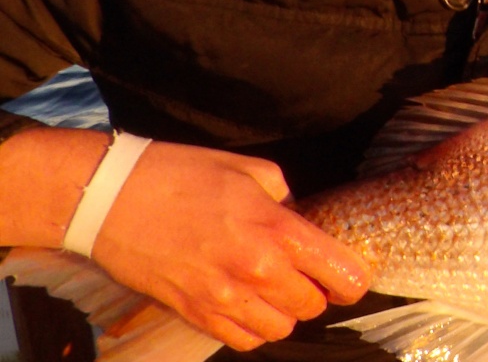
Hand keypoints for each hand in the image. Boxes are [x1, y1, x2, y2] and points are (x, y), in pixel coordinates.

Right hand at [90, 141, 370, 349]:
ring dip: (284, 312)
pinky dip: (252, 329)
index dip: (353, 278)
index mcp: (279, 230)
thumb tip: (301, 218)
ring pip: (281, 329)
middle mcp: (257, 270)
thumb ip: (286, 198)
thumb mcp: (250, 170)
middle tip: (303, 274)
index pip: (343, 275)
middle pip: (314, 306)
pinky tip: (245, 304)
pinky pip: (243, 341)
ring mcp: (224, 298)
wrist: (110, 198)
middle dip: (316, 292)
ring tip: (272, 290)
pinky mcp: (194, 314)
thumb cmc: (180, 175)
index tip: (347, 273)